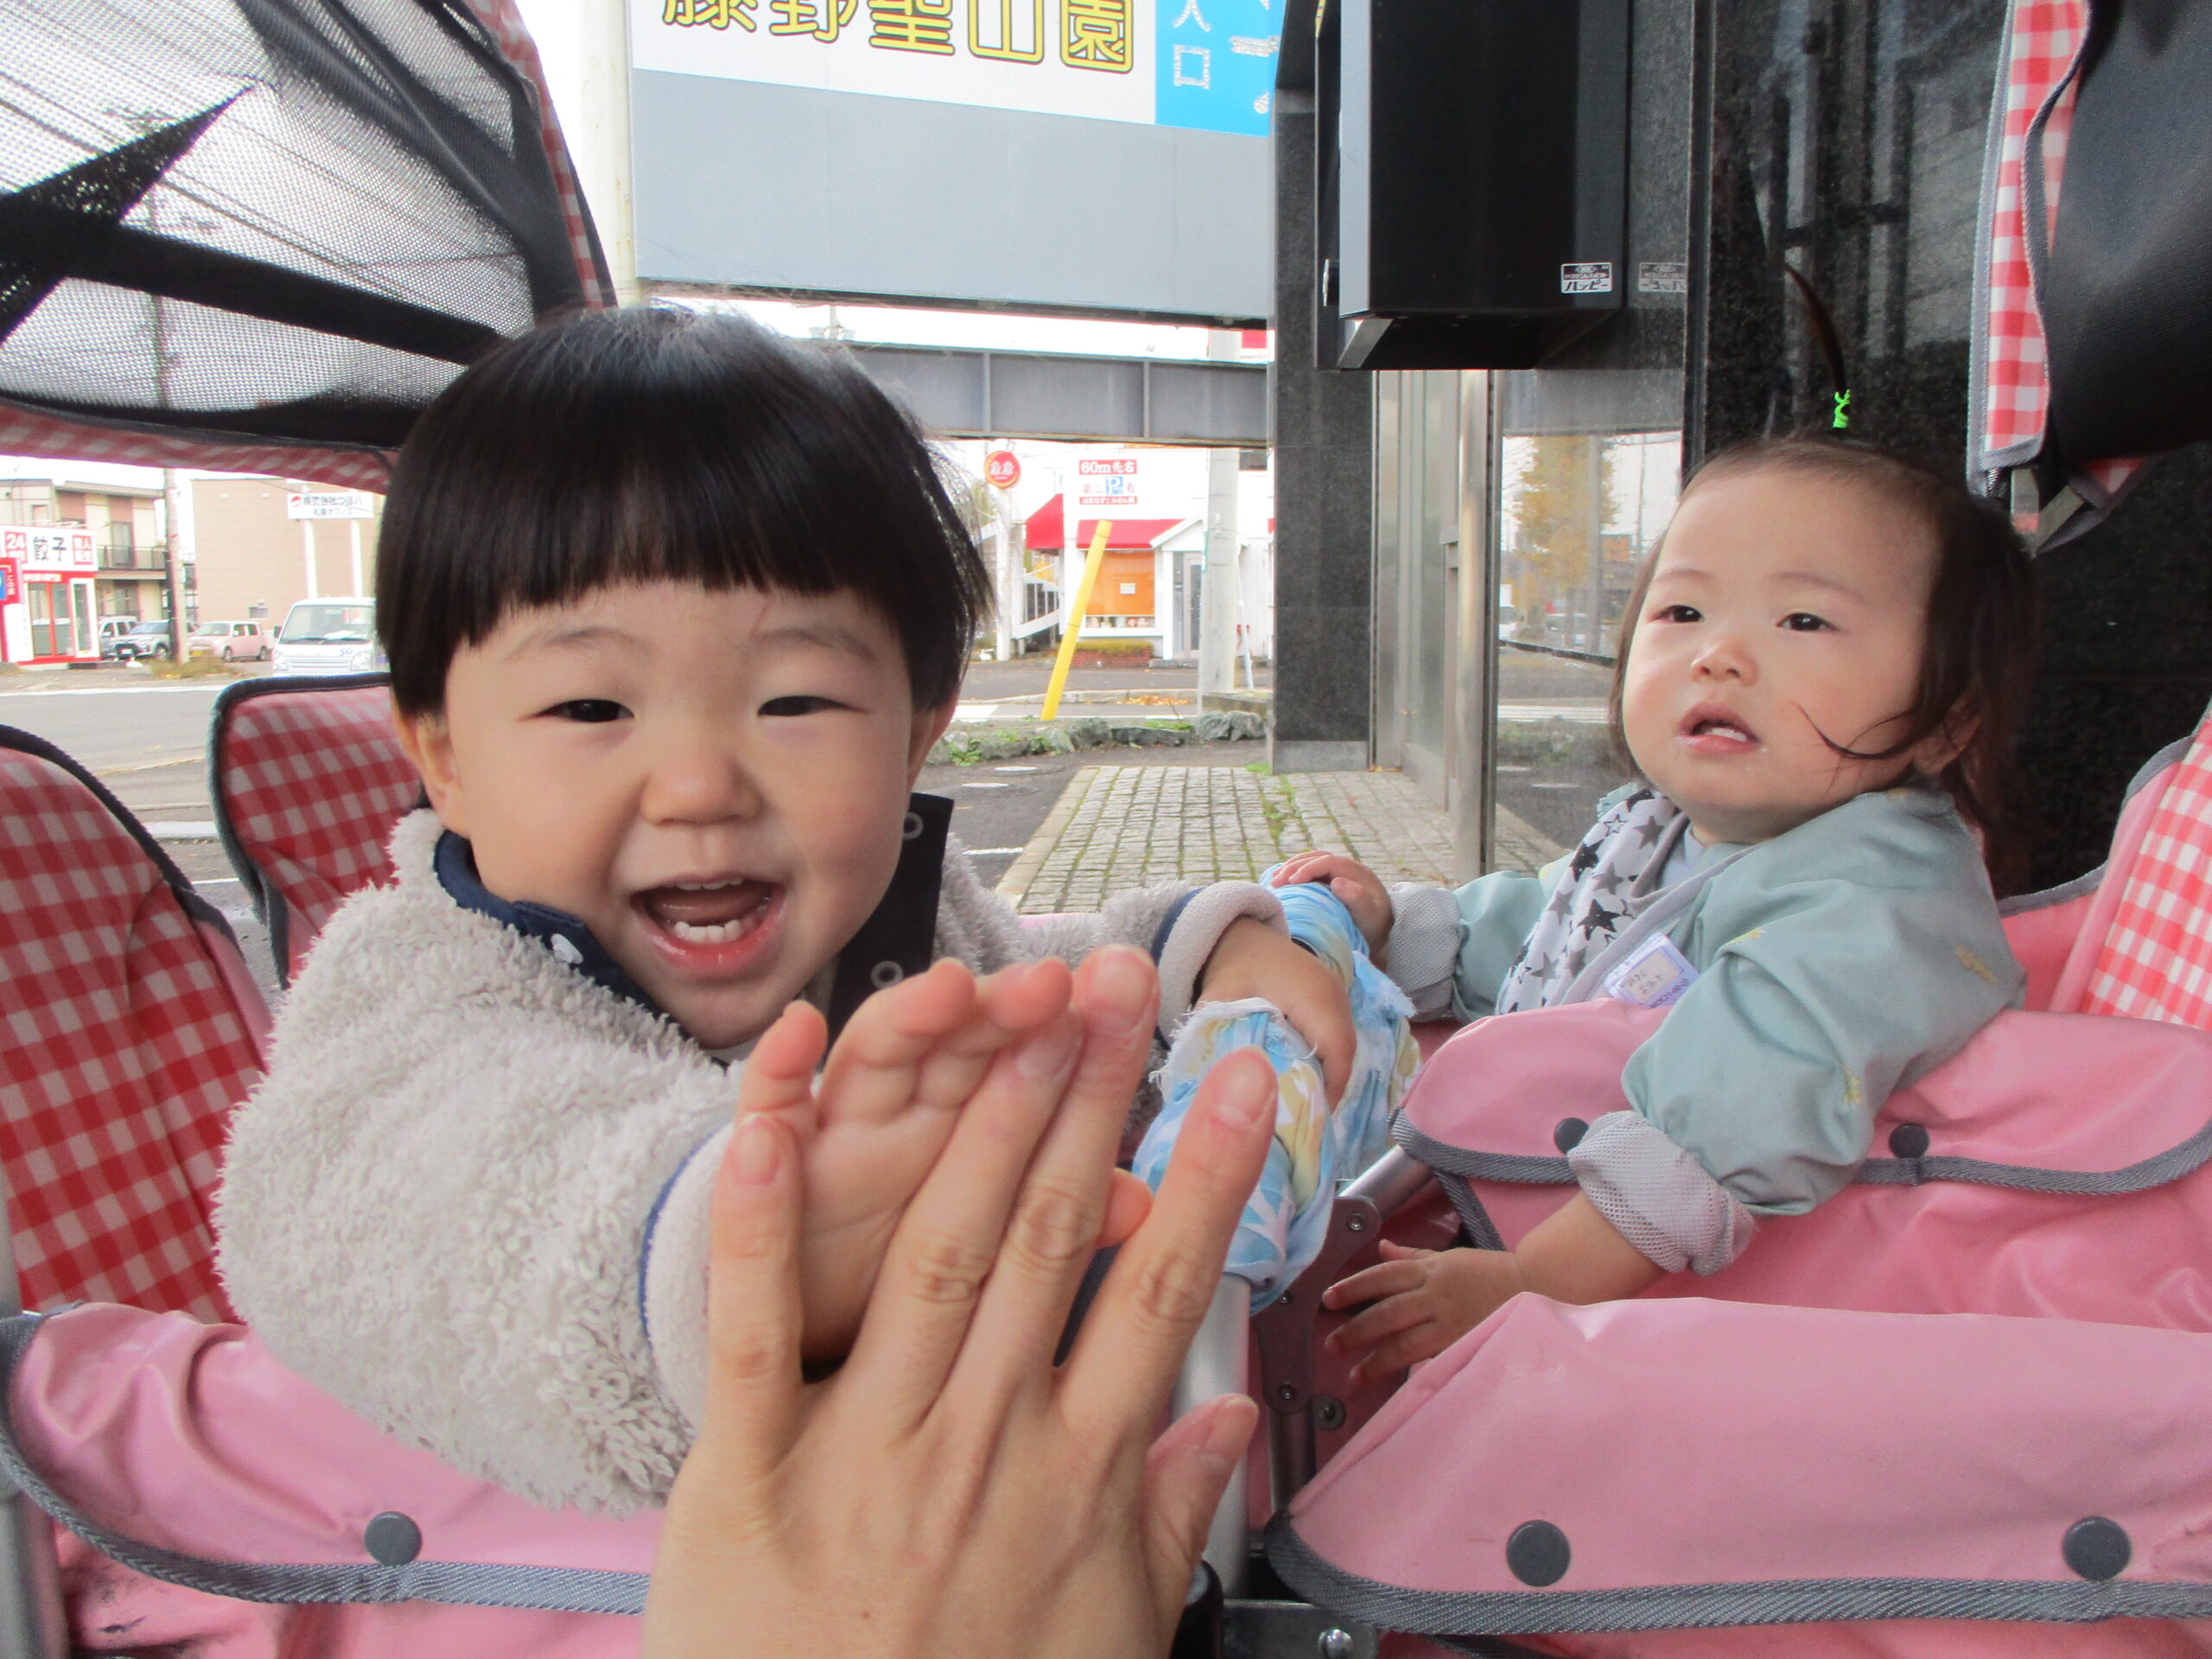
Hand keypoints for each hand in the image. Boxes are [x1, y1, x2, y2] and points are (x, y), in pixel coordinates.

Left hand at [643, 947, 1277, 1658]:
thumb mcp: (1113, 1635)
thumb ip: (1174, 1516)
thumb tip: (1232, 1412)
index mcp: (1077, 1475)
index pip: (1156, 1292)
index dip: (1202, 1175)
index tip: (1239, 1082)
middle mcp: (985, 1440)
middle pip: (1050, 1236)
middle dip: (1089, 1098)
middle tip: (1118, 986)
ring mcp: (864, 1449)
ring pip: (933, 1251)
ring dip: (977, 1119)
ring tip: (1015, 1007)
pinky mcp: (747, 1474)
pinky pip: (758, 1328)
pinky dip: (764, 1216)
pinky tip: (777, 1114)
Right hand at [739, 957, 1142, 1360]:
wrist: (792, 1333)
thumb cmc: (901, 1278)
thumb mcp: (979, 1257)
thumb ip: (1055, 1214)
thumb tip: (1142, 1207)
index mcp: (965, 1129)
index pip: (1021, 1060)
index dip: (1069, 1030)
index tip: (1123, 1000)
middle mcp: (903, 1114)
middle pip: (955, 1044)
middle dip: (1002, 1008)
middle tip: (1054, 981)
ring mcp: (831, 1134)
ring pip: (872, 1057)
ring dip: (911, 1016)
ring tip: (952, 988)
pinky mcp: (761, 1170)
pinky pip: (767, 1112)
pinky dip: (775, 1069)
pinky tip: (796, 1030)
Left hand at [1195, 915, 1354, 1105]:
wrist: (1238, 932)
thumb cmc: (1232, 966)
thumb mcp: (1218, 999)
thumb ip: (1217, 1032)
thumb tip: (1216, 1080)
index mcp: (1313, 995)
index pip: (1337, 1050)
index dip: (1330, 1088)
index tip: (1312, 1118)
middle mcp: (1334, 993)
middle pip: (1345, 1051)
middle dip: (1330, 1087)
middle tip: (1308, 1118)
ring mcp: (1337, 993)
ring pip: (1344, 1044)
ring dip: (1330, 1074)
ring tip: (1307, 1104)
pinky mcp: (1331, 997)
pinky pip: (1336, 1034)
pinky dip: (1327, 1059)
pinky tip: (1306, 1078)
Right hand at [1271, 851, 1392, 960]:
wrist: (1380, 934)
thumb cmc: (1374, 927)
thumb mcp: (1370, 916)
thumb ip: (1358, 899)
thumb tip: (1337, 881)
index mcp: (1356, 872)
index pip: (1328, 862)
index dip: (1308, 868)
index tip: (1291, 882)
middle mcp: (1346, 868)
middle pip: (1316, 858)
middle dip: (1294, 867)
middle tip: (1276, 882)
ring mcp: (1337, 873)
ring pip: (1311, 861)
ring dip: (1291, 868)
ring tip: (1274, 880)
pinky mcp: (1329, 881)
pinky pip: (1310, 871)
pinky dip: (1294, 874)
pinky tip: (1281, 881)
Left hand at [1322, 1240, 1524, 1388]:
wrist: (1537, 1285)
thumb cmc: (1490, 1272)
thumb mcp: (1449, 1258)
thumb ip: (1413, 1255)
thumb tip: (1381, 1247)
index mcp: (1429, 1269)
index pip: (1382, 1276)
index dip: (1353, 1287)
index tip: (1328, 1299)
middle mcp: (1435, 1294)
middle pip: (1387, 1312)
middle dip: (1357, 1330)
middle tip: (1331, 1345)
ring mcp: (1450, 1322)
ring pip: (1405, 1342)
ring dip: (1376, 1361)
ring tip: (1354, 1377)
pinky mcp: (1465, 1344)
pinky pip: (1432, 1358)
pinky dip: (1411, 1371)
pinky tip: (1394, 1385)